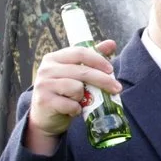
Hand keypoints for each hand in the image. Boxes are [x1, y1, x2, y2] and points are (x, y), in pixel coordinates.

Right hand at [24, 38, 120, 154]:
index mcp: (53, 58)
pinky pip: (71, 104)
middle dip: (103, 80)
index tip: (111, 70)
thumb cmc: (64, 93)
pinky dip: (76, 109)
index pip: (79, 52)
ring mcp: (43, 85)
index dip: (98, 60)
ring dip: (84, 97)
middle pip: (82, 71)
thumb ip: (91, 58)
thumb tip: (111, 43)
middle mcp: (46, 69)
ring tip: (80, 101)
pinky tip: (73, 110)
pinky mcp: (44, 101)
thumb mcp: (76, 74)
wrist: (45, 117)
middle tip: (117, 88)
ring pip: (76, 87)